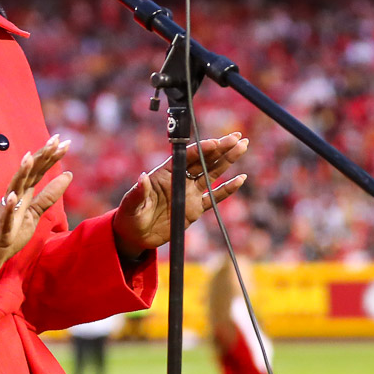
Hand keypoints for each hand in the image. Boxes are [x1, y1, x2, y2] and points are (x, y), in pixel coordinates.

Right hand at [0, 135, 72, 276]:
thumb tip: (68, 175)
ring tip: (29, 157)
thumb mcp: (34, 212)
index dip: (50, 156)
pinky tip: (12, 197)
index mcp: (23, 193)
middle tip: (55, 140)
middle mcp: (14, 197)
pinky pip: (5, 217)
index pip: (38, 171)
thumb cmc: (9, 232)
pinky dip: (8, 207)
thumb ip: (49, 195)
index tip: (64, 141)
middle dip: (41, 157)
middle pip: (29, 174)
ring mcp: (6, 211)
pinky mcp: (2, 229)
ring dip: (21, 173)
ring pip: (14, 189)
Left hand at [112, 133, 249, 258]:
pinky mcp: (195, 209)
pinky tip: (241, 178)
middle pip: (203, 160)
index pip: (185, 157)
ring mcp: (189, 193)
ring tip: (243, 146)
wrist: (136, 235)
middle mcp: (180, 179)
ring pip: (212, 174)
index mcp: (165, 172)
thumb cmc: (130, 215)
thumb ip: (139, 191)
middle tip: (238, 138)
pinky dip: (227, 189)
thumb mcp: (131, 204)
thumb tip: (142, 177)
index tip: (215, 143)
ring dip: (227, 161)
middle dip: (221, 148)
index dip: (201, 149)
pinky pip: (214, 198)